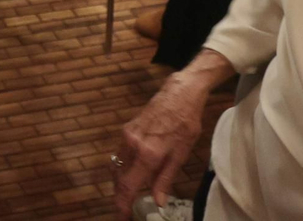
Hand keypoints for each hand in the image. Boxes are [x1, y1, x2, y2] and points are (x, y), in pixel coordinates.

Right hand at [113, 71, 211, 214]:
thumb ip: (166, 179)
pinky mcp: (126, 129)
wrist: (179, 94)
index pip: (128, 185)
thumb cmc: (185, 124)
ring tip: (130, 193)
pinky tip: (133, 171)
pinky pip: (120, 154)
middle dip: (120, 195)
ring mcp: (126, 136)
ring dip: (121, 181)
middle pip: (118, 177)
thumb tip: (158, 202)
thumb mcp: (180, 154)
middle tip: (127, 208)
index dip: (122, 203)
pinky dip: (123, 167)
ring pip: (117, 165)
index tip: (121, 216)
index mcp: (148, 154)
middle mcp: (132, 145)